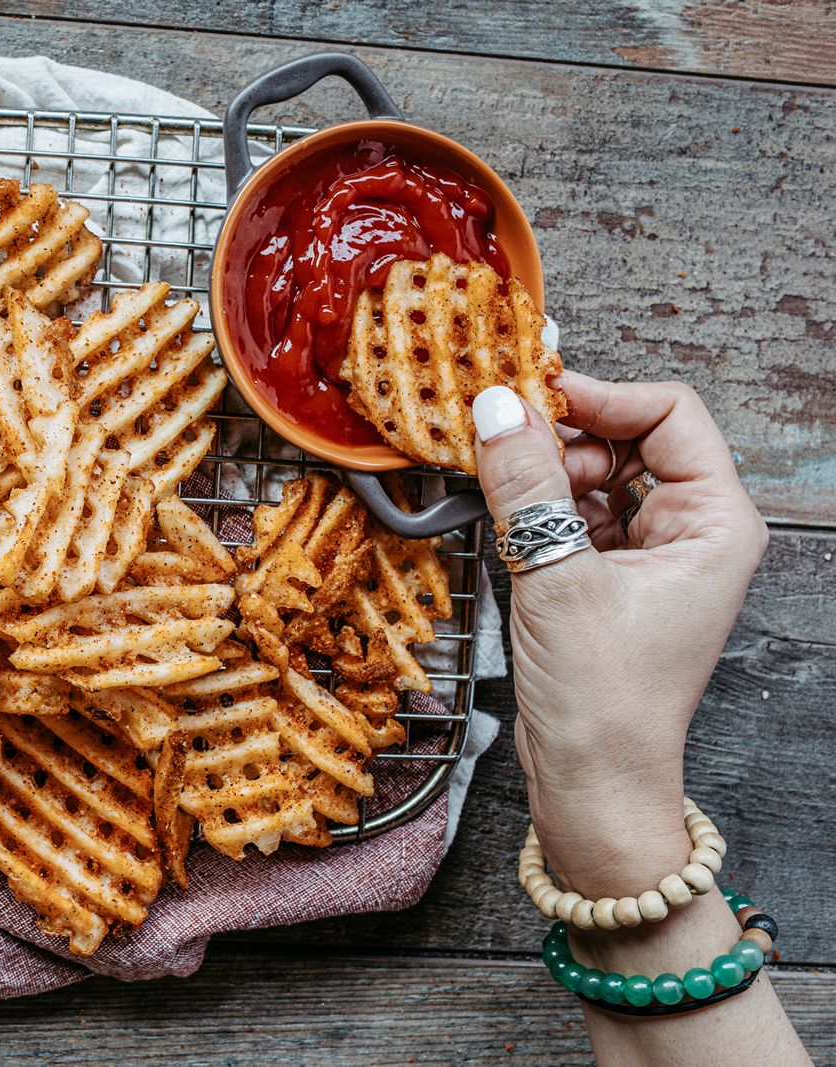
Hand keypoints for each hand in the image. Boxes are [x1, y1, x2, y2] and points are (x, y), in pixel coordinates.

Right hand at [471, 371, 767, 895]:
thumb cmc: (603, 699)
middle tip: (497, 440)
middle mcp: (690, 530)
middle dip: (562, 436)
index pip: (669, 414)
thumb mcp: (557, 577)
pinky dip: (534, 506)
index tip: (532, 396)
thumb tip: (498, 407)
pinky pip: (570, 513)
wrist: (590, 780)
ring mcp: (649, 553)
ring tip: (493, 482)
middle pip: (627, 439)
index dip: (601, 397)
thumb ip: (526, 484)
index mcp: (715, 523)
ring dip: (540, 472)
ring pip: (592, 474)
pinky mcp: (606, 576)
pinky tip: (499, 512)